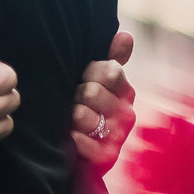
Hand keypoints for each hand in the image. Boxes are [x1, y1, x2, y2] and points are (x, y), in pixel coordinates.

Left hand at [72, 29, 137, 169]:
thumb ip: (110, 58)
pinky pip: (81, 141)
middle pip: (92, 91)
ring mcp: (117, 136)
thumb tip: (126, 35)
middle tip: (73, 101)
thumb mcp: (95, 80)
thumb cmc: (85, 108)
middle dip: (76, 94)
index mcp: (125, 91)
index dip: (90, 71)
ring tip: (69, 119)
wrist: (76, 152)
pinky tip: (67, 136)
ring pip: (82, 115)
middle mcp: (126, 113)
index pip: (112, 70)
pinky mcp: (105, 158)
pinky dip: (69, 138)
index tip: (83, 77)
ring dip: (69, 116)